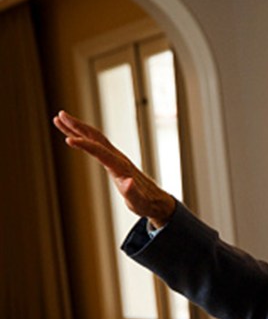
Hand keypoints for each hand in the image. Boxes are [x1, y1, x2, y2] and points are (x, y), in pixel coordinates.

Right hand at [53, 110, 175, 226]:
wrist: (156, 201)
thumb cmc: (146, 203)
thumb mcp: (138, 202)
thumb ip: (132, 193)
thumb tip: (128, 183)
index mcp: (121, 167)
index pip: (100, 152)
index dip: (85, 145)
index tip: (68, 139)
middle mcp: (118, 158)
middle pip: (96, 137)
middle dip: (78, 126)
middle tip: (60, 115)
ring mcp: (116, 157)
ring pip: (95, 138)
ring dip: (78, 127)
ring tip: (60, 118)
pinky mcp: (114, 160)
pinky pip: (96, 144)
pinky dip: (83, 137)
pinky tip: (73, 135)